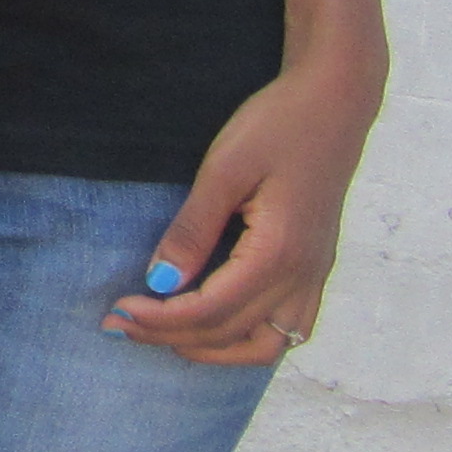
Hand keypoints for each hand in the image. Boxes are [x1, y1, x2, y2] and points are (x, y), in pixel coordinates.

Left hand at [111, 60, 375, 364]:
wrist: (336, 100)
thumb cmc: (279, 125)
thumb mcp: (224, 169)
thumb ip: (192, 229)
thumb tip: (159, 282)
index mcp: (280, 254)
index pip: (210, 311)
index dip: (158, 319)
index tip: (115, 312)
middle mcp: (304, 275)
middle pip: (231, 333)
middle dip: (170, 336)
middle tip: (121, 325)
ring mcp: (316, 274)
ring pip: (269, 346)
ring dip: (215, 351)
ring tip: (165, 335)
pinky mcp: (318, 266)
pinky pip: (290, 328)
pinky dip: (249, 340)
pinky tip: (216, 326)